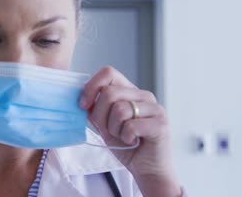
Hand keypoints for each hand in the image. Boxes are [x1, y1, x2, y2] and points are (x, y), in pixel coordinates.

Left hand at [79, 66, 180, 195]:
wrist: (147, 169)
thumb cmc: (127, 146)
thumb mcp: (104, 124)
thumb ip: (94, 109)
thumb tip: (81, 98)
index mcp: (130, 91)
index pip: (108, 72)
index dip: (91, 86)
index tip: (83, 105)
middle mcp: (144, 96)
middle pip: (109, 93)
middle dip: (100, 116)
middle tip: (109, 130)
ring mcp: (155, 108)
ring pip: (119, 109)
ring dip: (114, 129)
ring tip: (123, 136)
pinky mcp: (161, 124)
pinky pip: (130, 126)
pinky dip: (125, 138)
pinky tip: (133, 142)